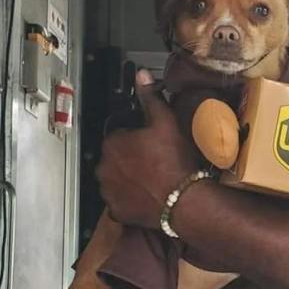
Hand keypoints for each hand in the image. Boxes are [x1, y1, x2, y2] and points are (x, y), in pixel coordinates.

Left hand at [96, 70, 198, 227]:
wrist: (184, 201)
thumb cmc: (174, 162)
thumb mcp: (165, 122)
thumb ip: (150, 98)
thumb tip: (141, 76)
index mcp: (112, 144)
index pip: (117, 136)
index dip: (134, 139)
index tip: (148, 145)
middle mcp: (104, 168)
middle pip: (114, 159)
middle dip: (128, 160)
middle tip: (152, 163)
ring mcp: (109, 192)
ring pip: (115, 181)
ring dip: (126, 180)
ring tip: (150, 181)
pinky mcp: (117, 212)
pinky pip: (119, 203)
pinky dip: (128, 200)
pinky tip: (145, 196)